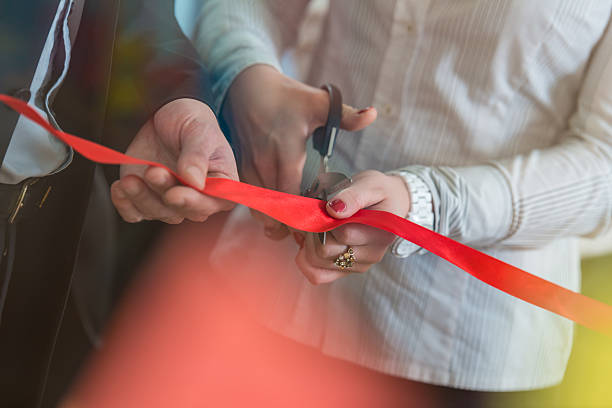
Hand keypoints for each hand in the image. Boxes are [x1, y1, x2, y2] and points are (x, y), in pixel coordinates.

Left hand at [111, 98, 237, 223]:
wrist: (164, 114)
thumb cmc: (191, 121)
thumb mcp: (199, 131)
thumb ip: (197, 155)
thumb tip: (194, 181)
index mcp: (220, 183)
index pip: (215, 202)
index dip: (195, 203)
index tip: (175, 193)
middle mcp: (197, 197)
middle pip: (184, 211)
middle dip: (164, 193)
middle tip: (152, 171)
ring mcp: (170, 199)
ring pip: (158, 213)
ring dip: (142, 198)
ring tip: (130, 178)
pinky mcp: (147, 198)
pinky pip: (135, 214)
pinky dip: (125, 205)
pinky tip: (119, 187)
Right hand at [224, 64, 376, 238]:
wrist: (247, 87)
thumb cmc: (286, 95)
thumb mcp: (318, 102)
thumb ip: (346, 114)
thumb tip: (374, 113)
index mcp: (286, 151)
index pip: (291, 195)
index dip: (302, 216)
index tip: (318, 229)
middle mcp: (264, 163)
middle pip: (274, 208)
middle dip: (290, 227)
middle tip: (309, 241)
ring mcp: (250, 167)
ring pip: (259, 208)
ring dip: (274, 223)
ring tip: (293, 234)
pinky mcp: (241, 169)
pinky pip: (249, 200)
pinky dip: (262, 212)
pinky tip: (276, 220)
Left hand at [294, 170, 410, 283]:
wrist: (389, 204)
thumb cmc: (377, 193)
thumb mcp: (369, 185)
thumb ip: (352, 196)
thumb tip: (334, 209)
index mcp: (381, 234)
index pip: (342, 233)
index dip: (327, 219)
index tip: (325, 206)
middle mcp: (372, 255)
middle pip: (326, 251)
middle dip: (314, 231)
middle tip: (317, 215)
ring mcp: (359, 265)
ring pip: (317, 263)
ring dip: (308, 243)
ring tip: (315, 226)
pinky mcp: (346, 271)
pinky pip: (317, 275)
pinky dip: (306, 260)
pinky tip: (310, 243)